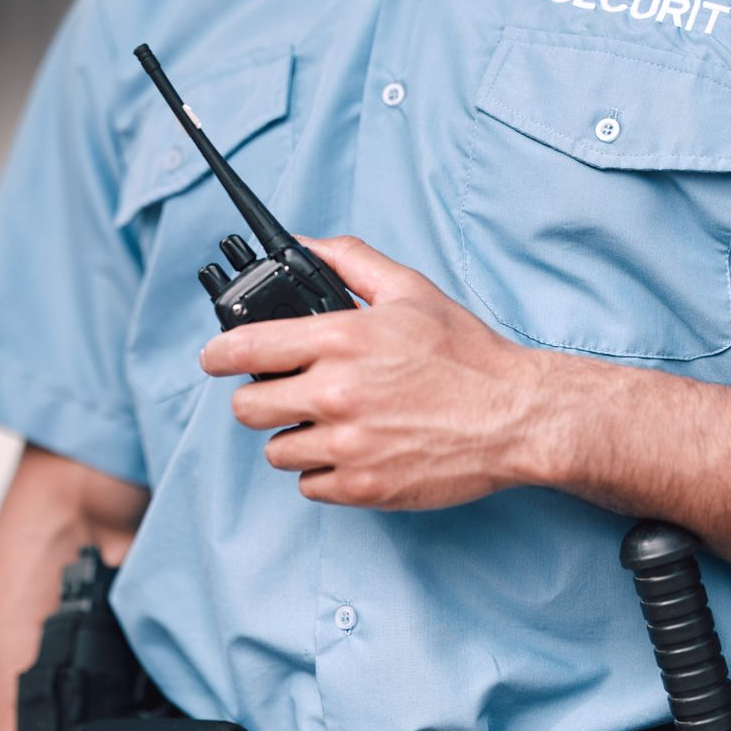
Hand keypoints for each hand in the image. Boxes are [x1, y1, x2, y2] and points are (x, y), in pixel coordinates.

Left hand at [200, 236, 548, 508]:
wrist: (515, 415)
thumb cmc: (467, 354)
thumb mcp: (410, 290)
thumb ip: (349, 260)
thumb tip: (302, 243)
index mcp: (341, 340)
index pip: (244, 347)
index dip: (218, 354)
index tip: (215, 358)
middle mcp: (335, 393)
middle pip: (247, 408)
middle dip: (260, 399)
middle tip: (286, 395)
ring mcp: (347, 445)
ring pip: (277, 451)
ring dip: (296, 438)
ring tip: (334, 425)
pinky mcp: (362, 487)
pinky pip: (309, 486)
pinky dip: (325, 472)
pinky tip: (356, 452)